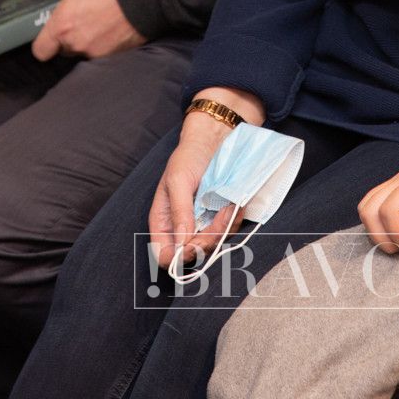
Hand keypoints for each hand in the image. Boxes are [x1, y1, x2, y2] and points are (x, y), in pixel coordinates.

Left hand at [28, 0, 144, 59]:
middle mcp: (76, 44)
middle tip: (78, 18)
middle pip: (62, 50)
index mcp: (62, 26)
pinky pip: (100, 52)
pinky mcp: (113, 55)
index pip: (40, 51)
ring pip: (82, 51)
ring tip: (97, 20)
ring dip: (85, 40)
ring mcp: (95, 52)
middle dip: (67, 37)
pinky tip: (110, 27)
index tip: (50, 31)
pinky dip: (103, 43)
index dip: (43, 43)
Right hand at [148, 86, 264, 269]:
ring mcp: (202, 225)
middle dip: (207, 241)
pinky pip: (228, 230)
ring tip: (229, 206)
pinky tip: (235, 204)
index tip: (192, 246)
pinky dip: (233, 220)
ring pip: (213, 245)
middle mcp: (181, 228)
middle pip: (192, 254)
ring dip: (224, 229)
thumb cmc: (188, 157)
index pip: (164, 255)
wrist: (213, 140)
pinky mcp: (219, 218)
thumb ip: (180, 212)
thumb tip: (182, 243)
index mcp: (163, 222)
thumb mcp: (178, 181)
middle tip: (221, 217)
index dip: (177, 258)